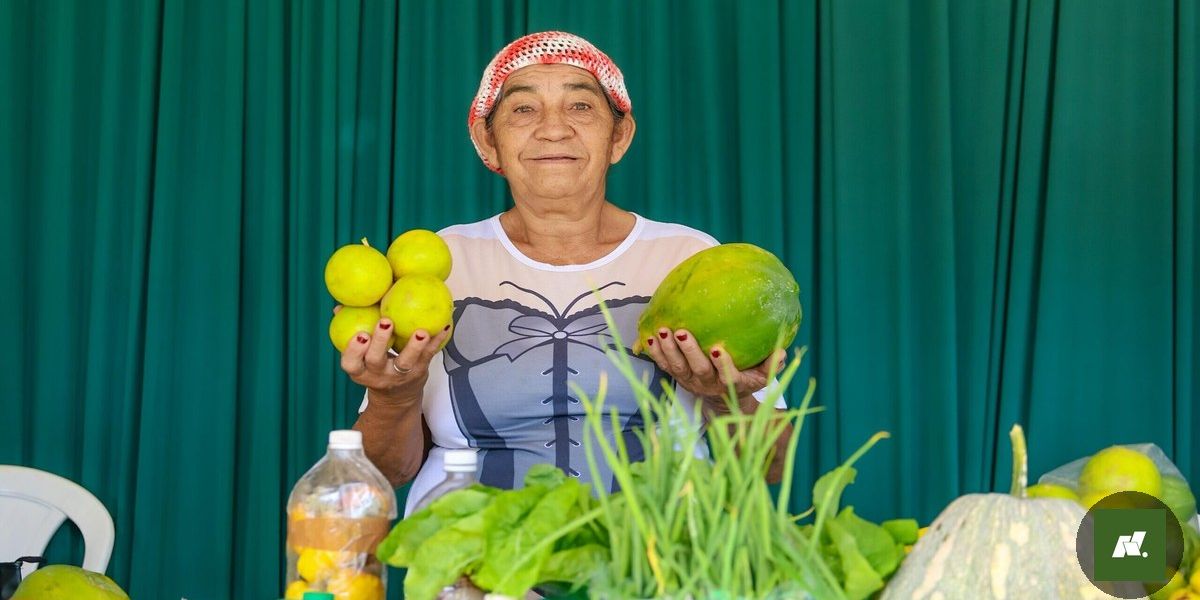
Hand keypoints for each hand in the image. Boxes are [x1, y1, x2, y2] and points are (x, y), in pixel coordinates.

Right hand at [337, 308, 450, 406]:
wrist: (396, 398)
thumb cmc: (375, 367)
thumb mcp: (360, 357)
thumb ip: (350, 330)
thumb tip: (338, 307)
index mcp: (360, 370)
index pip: (351, 364)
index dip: (353, 351)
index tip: (359, 334)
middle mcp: (379, 375)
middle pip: (377, 360)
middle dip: (381, 341)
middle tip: (386, 322)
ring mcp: (400, 375)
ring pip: (406, 362)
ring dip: (414, 346)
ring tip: (421, 332)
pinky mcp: (419, 372)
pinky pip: (428, 356)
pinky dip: (436, 341)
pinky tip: (444, 327)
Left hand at [642, 327, 785, 400]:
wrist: (722, 401)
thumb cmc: (745, 381)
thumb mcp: (762, 377)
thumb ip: (771, 365)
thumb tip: (783, 351)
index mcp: (731, 384)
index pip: (728, 377)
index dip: (723, 365)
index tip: (718, 349)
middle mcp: (708, 384)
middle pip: (698, 370)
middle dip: (689, 352)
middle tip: (682, 333)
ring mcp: (690, 381)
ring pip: (677, 368)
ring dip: (668, 350)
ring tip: (662, 331)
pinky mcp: (677, 376)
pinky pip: (664, 365)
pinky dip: (655, 352)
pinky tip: (649, 336)